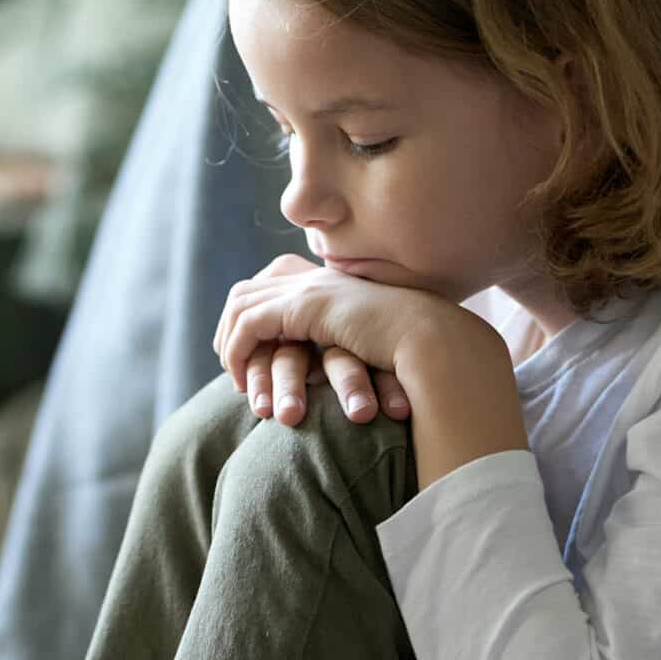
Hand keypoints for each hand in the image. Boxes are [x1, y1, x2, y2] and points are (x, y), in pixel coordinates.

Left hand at [215, 256, 443, 425]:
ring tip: (237, 380)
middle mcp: (314, 278)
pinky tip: (244, 381)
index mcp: (328, 283)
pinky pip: (250, 324)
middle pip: (245, 291)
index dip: (246, 321)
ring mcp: (310, 287)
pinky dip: (239, 352)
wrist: (433, 340)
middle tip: (231, 369)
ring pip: (240, 306)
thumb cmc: (411, 352)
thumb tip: (323, 366)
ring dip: (230, 345)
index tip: (246, 359)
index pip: (266, 287)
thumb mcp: (366, 344)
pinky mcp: (306, 305)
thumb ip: (341, 343)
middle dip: (227, 330)